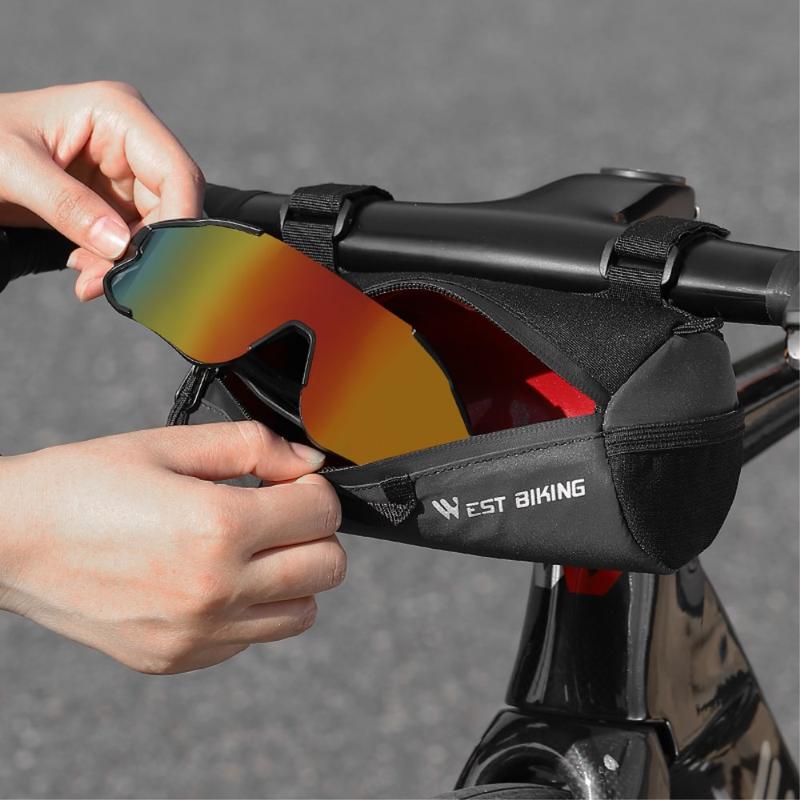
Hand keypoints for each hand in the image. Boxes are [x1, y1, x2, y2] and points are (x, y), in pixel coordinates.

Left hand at [0, 81, 203, 300]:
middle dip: (144, 250)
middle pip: (171, 206)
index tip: (156, 264)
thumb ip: (67, 205)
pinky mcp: (113, 203)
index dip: (178, 219)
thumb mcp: (13, 169)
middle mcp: (131, 142)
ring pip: (155, 230)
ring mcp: (124, 173)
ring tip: (87, 280)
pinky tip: (85, 270)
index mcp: (118, 114)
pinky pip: (133, 242)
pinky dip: (114, 265)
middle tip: (107, 283)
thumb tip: (121, 246)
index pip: (176, 172)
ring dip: (127, 264)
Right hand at [0, 422, 344, 673]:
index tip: (292, 481)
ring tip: (252, 548)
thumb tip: (307, 461)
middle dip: (315, 532)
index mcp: (218, 527)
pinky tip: (215, 579)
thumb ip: (253, 445)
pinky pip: (252, 638)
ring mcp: (197, 633)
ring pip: (302, 612)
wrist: (10, 540)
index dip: (315, 488)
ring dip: (293, 575)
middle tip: (279, 512)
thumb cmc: (84, 485)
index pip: (322, 512)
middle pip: (327, 568)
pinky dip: (252, 609)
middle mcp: (215, 590)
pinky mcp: (177, 658)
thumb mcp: (172, 444)